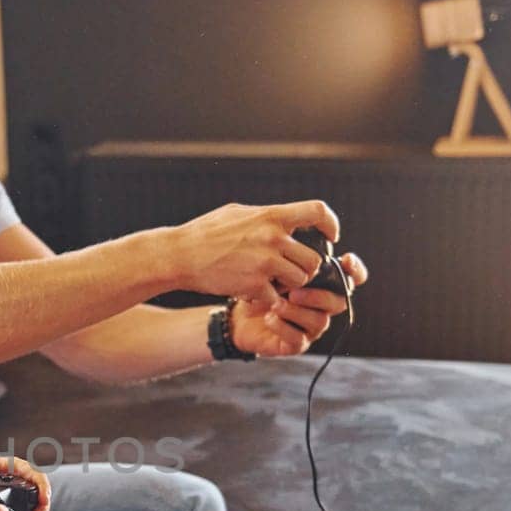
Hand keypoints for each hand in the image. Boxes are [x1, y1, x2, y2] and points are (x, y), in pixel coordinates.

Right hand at [174, 200, 341, 307]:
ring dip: (290, 285)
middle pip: (314, 259)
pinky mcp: (254, 285)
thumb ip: (265, 217)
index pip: (317, 212)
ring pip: (300, 280)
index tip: (330, 237)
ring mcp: (265, 263)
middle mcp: (273, 238)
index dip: (331, 224)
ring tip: (273, 283)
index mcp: (271, 216)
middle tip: (292, 271)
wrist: (180, 255)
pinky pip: (276, 297)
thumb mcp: (238, 213)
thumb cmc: (205, 232)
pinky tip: (253, 293)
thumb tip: (285, 220)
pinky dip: (267, 299)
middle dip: (306, 268)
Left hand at [231, 252, 369, 356]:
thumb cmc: (260, 289)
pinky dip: (284, 327)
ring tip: (275, 305)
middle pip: (338, 302)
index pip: (352, 278)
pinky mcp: (296, 344)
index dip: (356, 271)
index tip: (346, 260)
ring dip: (297, 312)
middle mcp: (323, 307)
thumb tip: (301, 248)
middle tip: (294, 291)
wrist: (238, 316)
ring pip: (319, 321)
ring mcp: (311, 327)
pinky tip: (270, 318)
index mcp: (323, 285)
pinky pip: (298, 339)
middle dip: (318, 296)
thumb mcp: (274, 269)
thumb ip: (293, 259)